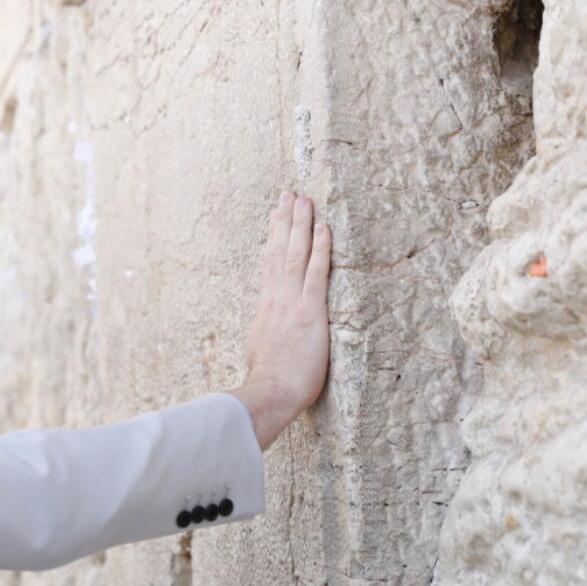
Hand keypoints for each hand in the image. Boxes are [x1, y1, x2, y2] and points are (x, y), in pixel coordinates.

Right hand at [229, 190, 331, 449]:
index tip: (275, 214)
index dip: (273, 236)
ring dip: (300, 224)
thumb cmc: (268, 380)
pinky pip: (316, 274)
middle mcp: (277, 297)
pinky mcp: (310, 312)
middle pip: (280, 250)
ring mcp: (292, 302)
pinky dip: (320, 249)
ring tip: (303, 199)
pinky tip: (323, 228)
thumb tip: (270, 331)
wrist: (271, 392)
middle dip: (285, 219)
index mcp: (266, 305)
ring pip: (295, 254)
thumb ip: (268, 332)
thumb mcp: (262, 349)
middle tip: (288, 193)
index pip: (270, 262)